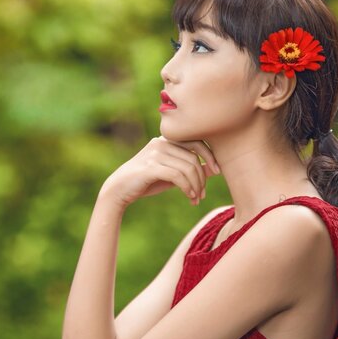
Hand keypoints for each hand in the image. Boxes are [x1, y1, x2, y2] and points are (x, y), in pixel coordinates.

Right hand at [99, 136, 220, 208]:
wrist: (119, 190)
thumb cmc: (147, 181)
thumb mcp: (172, 174)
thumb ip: (189, 168)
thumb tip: (214, 168)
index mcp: (167, 139)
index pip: (197, 141)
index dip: (210, 156)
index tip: (218, 171)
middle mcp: (161, 142)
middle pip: (193, 158)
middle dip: (202, 178)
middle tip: (202, 194)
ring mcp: (155, 153)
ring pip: (187, 168)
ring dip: (196, 186)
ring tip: (195, 199)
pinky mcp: (150, 167)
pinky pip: (178, 176)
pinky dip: (187, 188)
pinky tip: (189, 197)